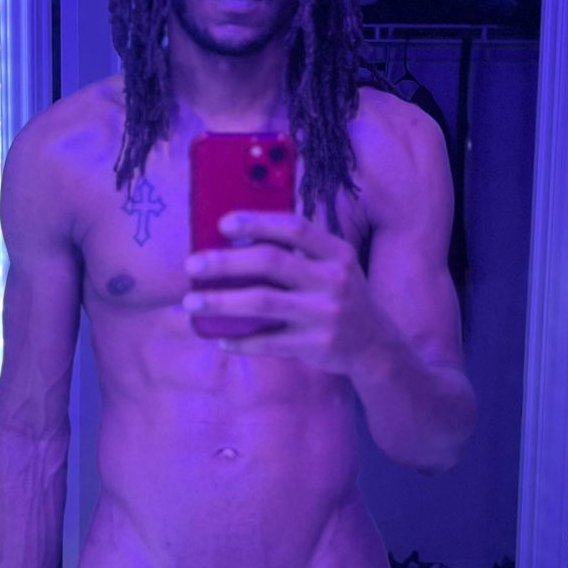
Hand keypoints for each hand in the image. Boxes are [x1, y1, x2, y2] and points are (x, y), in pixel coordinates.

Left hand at [182, 210, 386, 375]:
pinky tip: (219, 337)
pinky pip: (268, 342)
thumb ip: (297, 252)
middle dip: (226, 262)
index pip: (294, 228)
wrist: (375, 344)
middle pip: (271, 263)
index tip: (222, 223)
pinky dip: (240, 340)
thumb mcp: (333, 266)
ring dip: (221, 302)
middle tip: (192, 264)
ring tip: (192, 302)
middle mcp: (334, 281)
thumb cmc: (339, 295)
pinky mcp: (317, 346)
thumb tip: (234, 241)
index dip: (257, 222)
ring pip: (262, 303)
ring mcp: (326, 315)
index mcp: (337, 253)